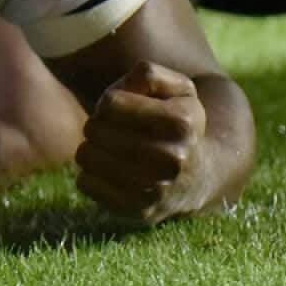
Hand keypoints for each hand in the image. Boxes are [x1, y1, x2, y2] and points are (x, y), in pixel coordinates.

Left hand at [75, 61, 209, 223]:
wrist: (201, 176)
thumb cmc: (176, 122)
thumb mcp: (175, 89)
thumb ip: (148, 74)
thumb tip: (125, 89)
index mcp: (182, 121)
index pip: (110, 103)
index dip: (109, 102)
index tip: (121, 109)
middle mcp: (174, 158)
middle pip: (94, 129)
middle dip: (98, 125)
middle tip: (114, 131)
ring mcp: (158, 189)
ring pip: (86, 156)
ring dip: (92, 149)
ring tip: (111, 149)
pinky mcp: (140, 212)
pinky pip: (85, 184)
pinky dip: (91, 175)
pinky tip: (111, 172)